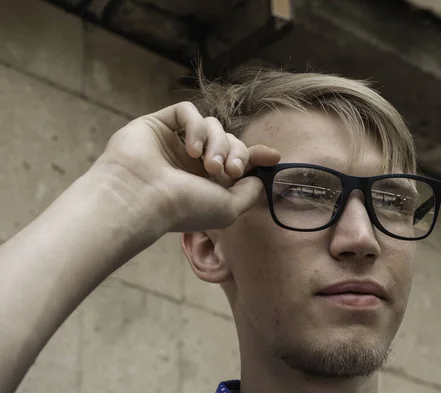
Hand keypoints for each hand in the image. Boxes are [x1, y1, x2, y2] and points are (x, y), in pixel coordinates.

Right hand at [93, 101, 279, 231]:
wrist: (143, 199)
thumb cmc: (184, 208)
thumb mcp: (229, 208)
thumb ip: (249, 192)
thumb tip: (259, 178)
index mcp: (206, 182)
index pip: (236, 160)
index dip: (255, 155)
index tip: (272, 156)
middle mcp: (190, 162)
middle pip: (229, 140)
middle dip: (236, 153)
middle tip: (229, 170)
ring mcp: (173, 142)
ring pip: (211, 125)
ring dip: (218, 143)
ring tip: (209, 165)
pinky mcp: (157, 124)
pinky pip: (186, 111)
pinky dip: (196, 127)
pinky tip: (191, 149)